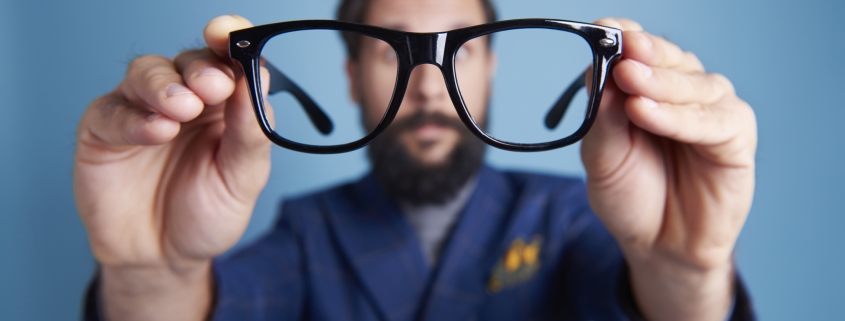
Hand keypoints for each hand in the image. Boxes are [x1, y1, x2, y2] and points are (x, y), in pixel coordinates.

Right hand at [74, 15, 270, 319]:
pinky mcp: (104, 130)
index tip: (231, 36)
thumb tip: (256, 80)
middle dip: (201, 69)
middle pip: (189, 61)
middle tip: (212, 86)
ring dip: (166, 86)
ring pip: (147, 73)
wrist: (164, 258)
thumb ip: (250, 131)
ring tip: (182, 109)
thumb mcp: (242, 178)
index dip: (229, 42)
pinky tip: (157, 130)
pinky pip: (114, 111)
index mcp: (224, 105)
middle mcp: (184, 99)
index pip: (228, 60)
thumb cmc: (205, 214)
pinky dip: (135, 117)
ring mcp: (141, 110)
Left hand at [580, 18, 756, 320]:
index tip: (606, 29)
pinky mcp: (735, 138)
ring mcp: (712, 112)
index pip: (640, 50)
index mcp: (648, 87)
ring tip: (629, 82)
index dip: (625, 37)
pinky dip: (678, 116)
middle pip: (667, 59)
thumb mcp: (602, 158)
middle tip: (621, 52)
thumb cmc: (631, 196)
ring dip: (659, 83)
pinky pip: (711, 121)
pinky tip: (647, 113)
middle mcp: (683, 92)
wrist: (657, 245)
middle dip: (643, 54)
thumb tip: (598, 73)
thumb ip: (602, 117)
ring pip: (692, 85)